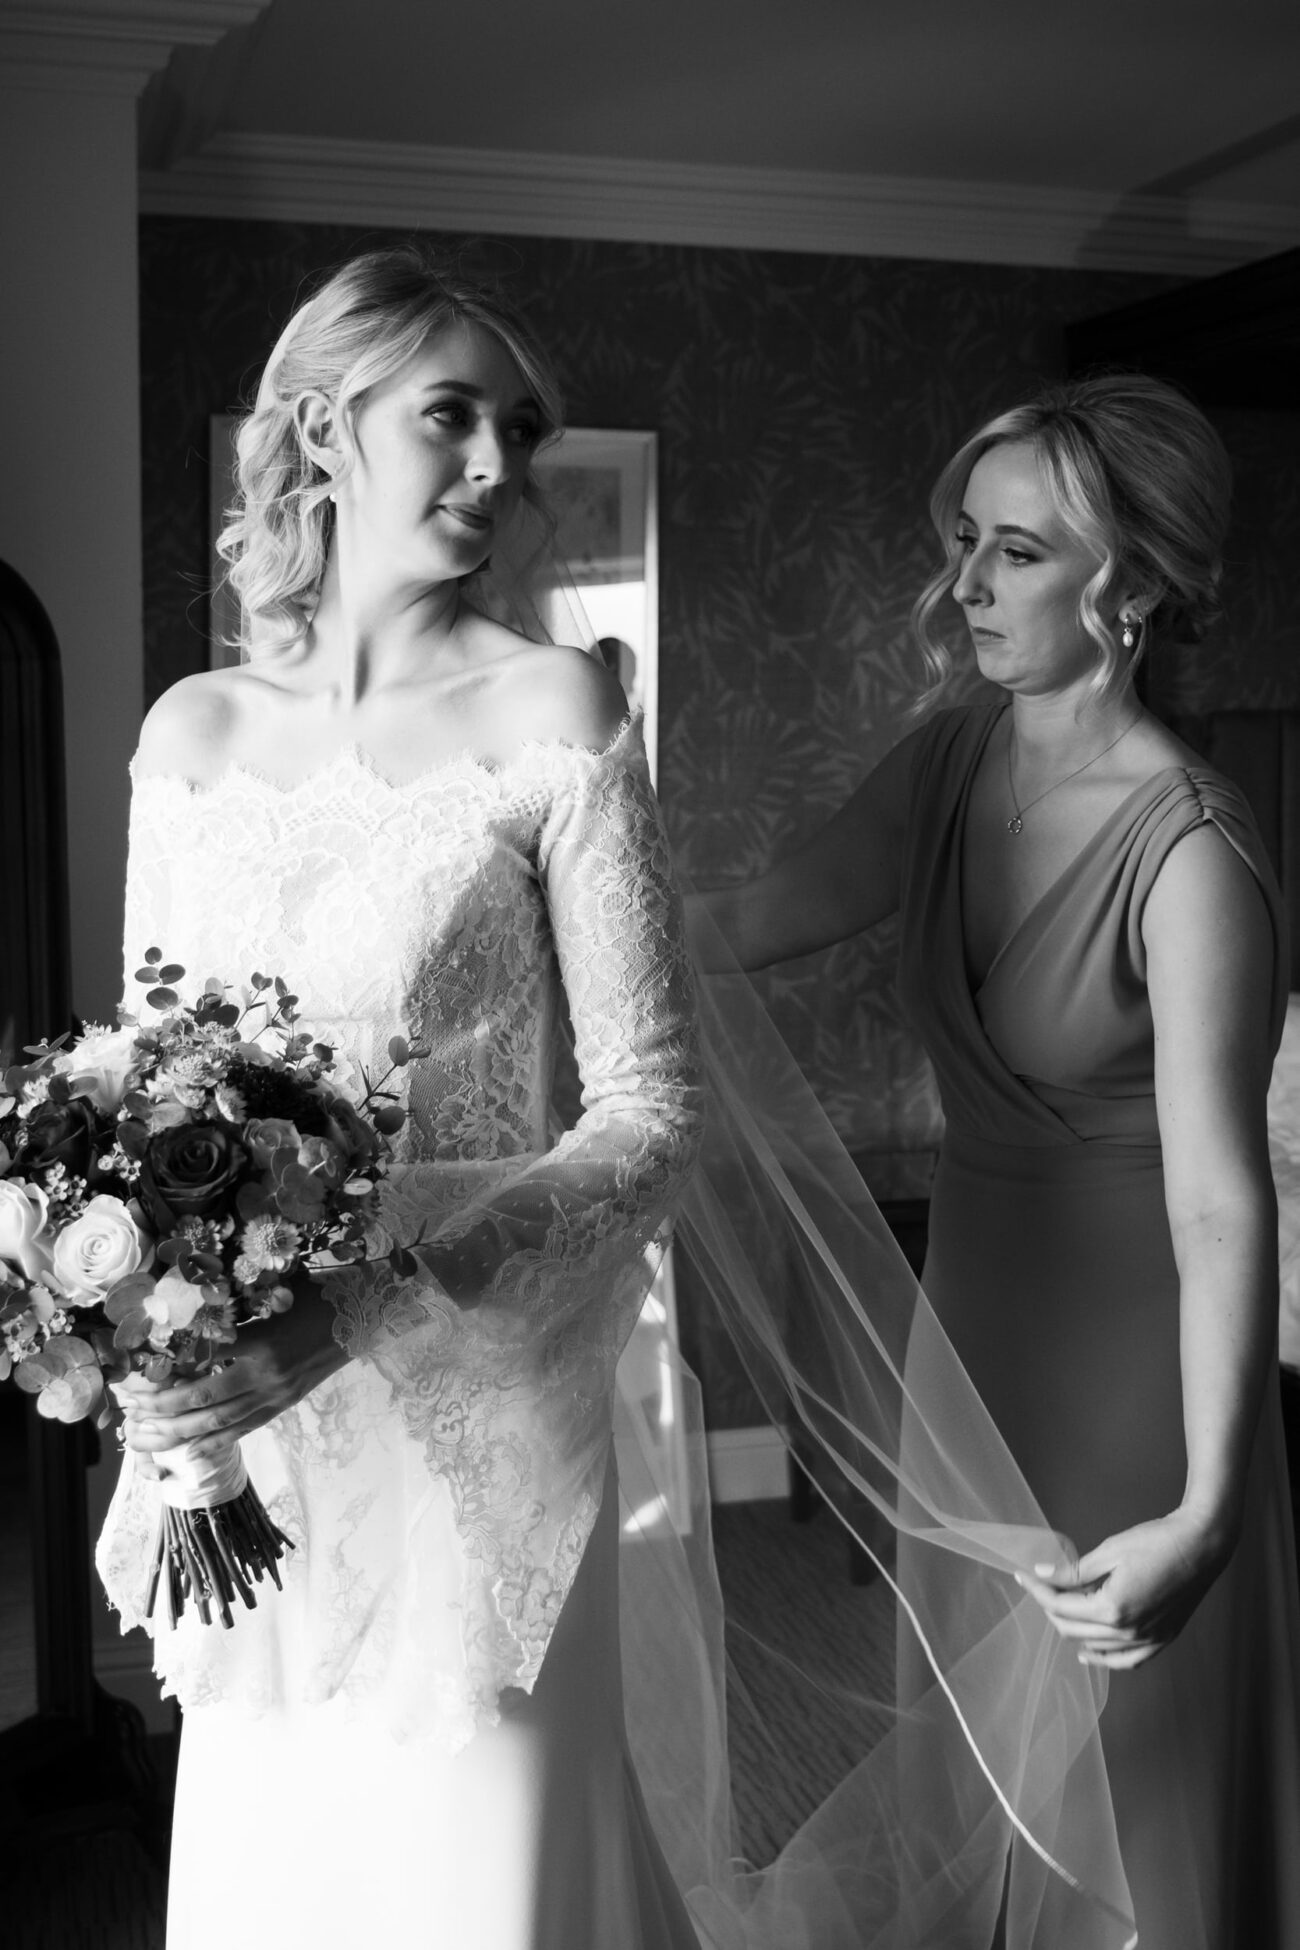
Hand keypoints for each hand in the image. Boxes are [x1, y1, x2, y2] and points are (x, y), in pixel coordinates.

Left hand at [116, 1281, 348, 1476]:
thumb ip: (233, 1310)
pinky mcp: (283, 1405)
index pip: (200, 1361)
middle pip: (201, 1400)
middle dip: (161, 1408)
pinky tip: (187, 1450)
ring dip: (178, 1432)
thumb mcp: (272, 1293)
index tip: (136, 1373)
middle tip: (130, 1409)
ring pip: (218, 1422)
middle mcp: (265, 1375)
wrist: (362, 1314)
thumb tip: (185, 1317)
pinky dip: (213, 1443)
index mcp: (260, 1341)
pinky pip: (243, 1430)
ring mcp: (275, 1395)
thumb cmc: (315, 1294)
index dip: (165, 1370)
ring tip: (146, 1436)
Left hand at [1014, 1507, 1233, 1669]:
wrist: (1201, 1545)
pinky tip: (1089, 1652)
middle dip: (1050, 1608)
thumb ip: (1073, 1570)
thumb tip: (1043, 1573)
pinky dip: (1104, 1658)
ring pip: (1096, 1647)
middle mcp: (1128, 1632)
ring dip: (1073, 1629)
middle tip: (1040, 1586)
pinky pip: (1126, 1660)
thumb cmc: (1157, 1542)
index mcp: (1112, 1609)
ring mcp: (1147, 1639)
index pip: (1061, 1606)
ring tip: (1060, 1608)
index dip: (1038, 1590)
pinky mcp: (1161, 1639)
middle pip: (1073, 1629)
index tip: (1025, 1575)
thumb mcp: (1110, 1551)